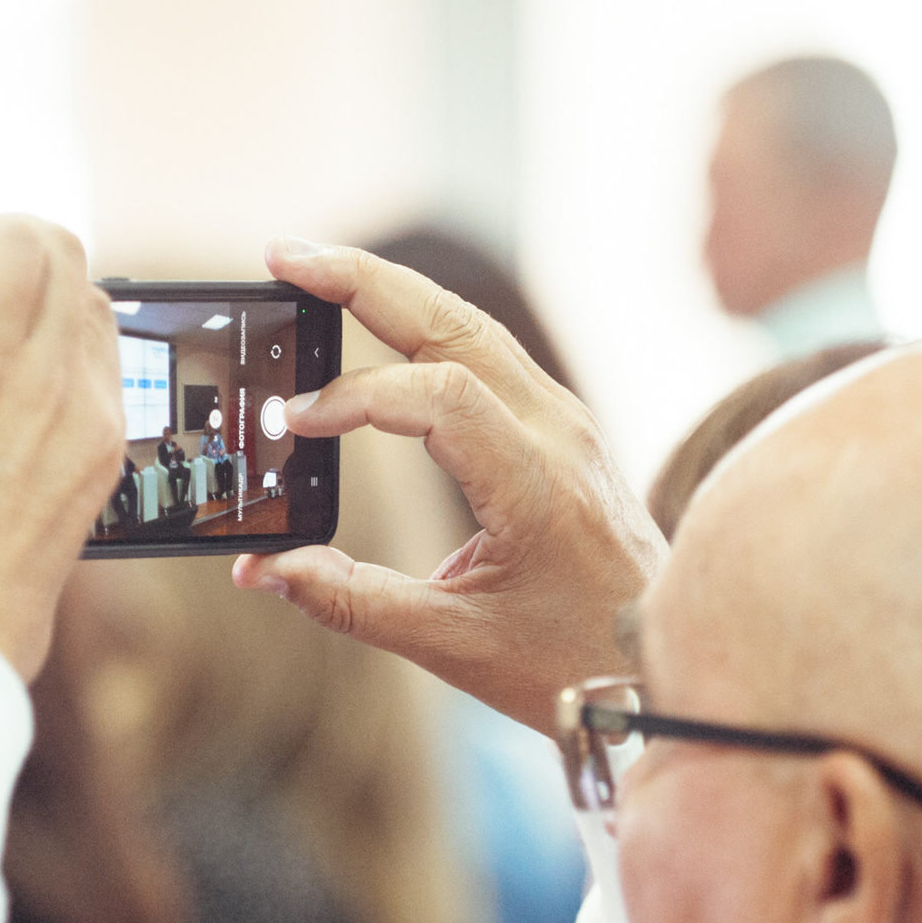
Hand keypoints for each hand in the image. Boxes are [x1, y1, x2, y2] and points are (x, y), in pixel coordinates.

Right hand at [235, 238, 667, 730]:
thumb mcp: (452, 643)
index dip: (355, 399)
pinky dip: (424, 324)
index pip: (437, 399)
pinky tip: (375, 314)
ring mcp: (565, 422)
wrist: (659, 667)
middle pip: (454, 325)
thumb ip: (350, 602)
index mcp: (537, 487)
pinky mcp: (559, 426)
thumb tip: (262, 572)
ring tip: (313, 268)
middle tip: (283, 255)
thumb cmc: (570, 662)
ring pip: (472, 326)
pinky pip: (487, 352)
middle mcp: (558, 435)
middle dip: (363, 282)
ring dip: (392, 290)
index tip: (293, 422)